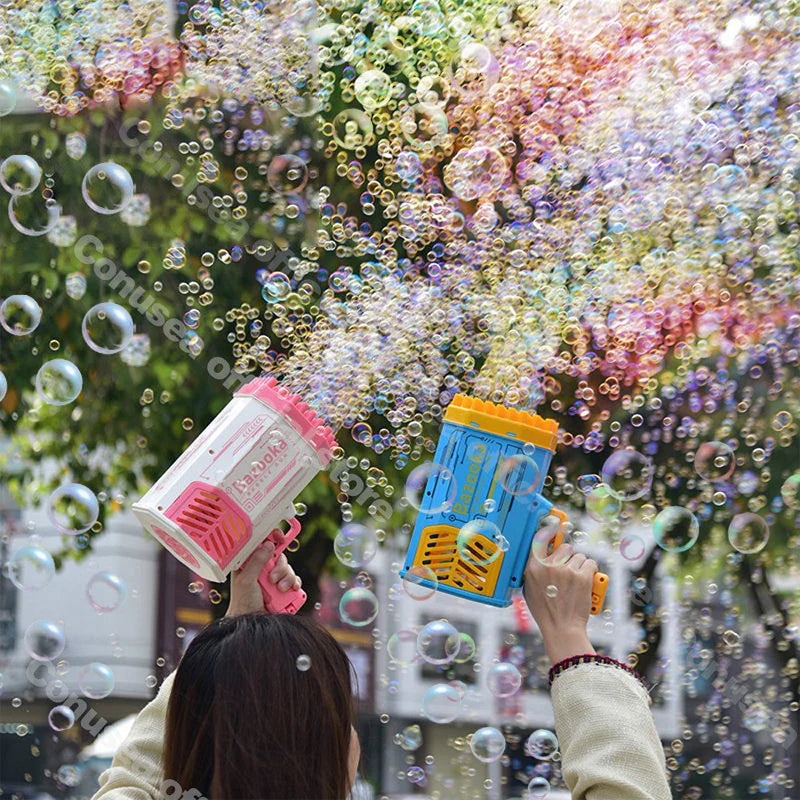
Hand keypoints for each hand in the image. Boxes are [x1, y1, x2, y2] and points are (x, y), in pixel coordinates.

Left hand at [225, 531, 301, 617]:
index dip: (271, 537)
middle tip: (272, 579)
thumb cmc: (243, 602)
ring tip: (280, 590)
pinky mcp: (284, 589)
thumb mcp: (246, 579)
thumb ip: (257, 561)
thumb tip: (268, 544)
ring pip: (288, 569)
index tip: (278, 537)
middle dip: (280, 567)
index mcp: (251, 563)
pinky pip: (295, 580)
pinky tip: (291, 590)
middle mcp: (264, 569)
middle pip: (280, 557)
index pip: (262, 544)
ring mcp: (275, 579)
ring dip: (287, 578)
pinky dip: (295, 584)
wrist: (252, 622)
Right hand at [523, 543, 596, 665]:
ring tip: (578, 580)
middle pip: (564, 547)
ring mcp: (566, 570)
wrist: (562, 629)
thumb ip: (534, 571)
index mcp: (533, 567)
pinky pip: (590, 563)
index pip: (540, 539)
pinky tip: (588, 579)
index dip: (550, 533)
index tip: (555, 527)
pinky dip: (591, 571)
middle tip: (569, 570)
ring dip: (580, 565)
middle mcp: (549, 565)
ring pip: (579, 556)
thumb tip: (541, 554)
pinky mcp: (582, 577)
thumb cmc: (546, 612)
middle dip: (568, 556)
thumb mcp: (529, 589)